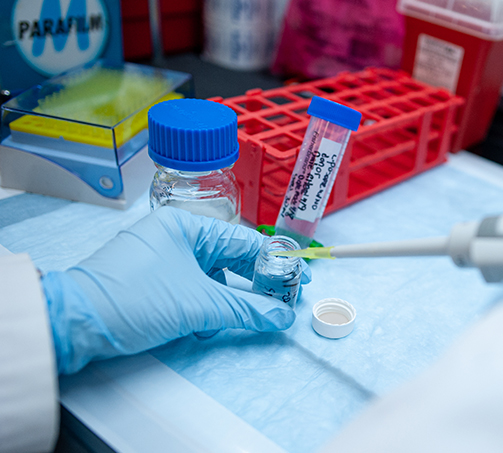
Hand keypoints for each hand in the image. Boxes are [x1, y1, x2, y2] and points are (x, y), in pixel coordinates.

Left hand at [41, 207, 296, 373]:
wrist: (74, 323)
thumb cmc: (134, 299)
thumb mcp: (198, 304)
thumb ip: (246, 309)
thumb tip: (282, 317)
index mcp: (185, 224)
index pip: (244, 241)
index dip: (275, 262)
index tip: (299, 279)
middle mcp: (174, 235)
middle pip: (230, 258)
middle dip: (254, 283)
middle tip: (280, 301)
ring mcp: (161, 258)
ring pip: (212, 276)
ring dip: (227, 299)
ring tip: (240, 316)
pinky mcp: (151, 281)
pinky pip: (192, 288)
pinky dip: (204, 305)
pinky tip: (205, 323)